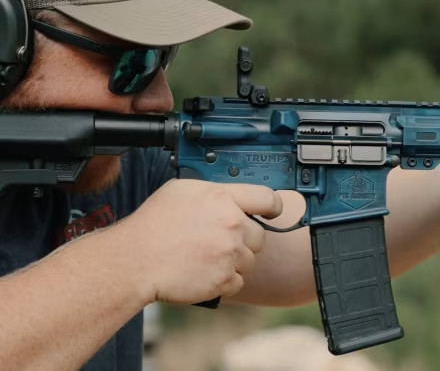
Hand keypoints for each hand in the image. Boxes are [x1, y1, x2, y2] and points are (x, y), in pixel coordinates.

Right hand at [111, 179, 281, 303]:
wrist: (134, 261)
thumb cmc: (152, 225)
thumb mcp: (181, 190)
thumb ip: (214, 192)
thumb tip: (230, 197)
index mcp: (222, 198)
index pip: (267, 198)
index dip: (272, 207)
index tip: (271, 213)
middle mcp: (231, 224)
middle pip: (259, 235)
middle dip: (243, 240)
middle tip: (218, 242)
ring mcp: (230, 253)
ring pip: (249, 260)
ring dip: (233, 261)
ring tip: (205, 258)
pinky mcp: (224, 279)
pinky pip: (238, 281)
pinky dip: (224, 280)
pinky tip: (204, 272)